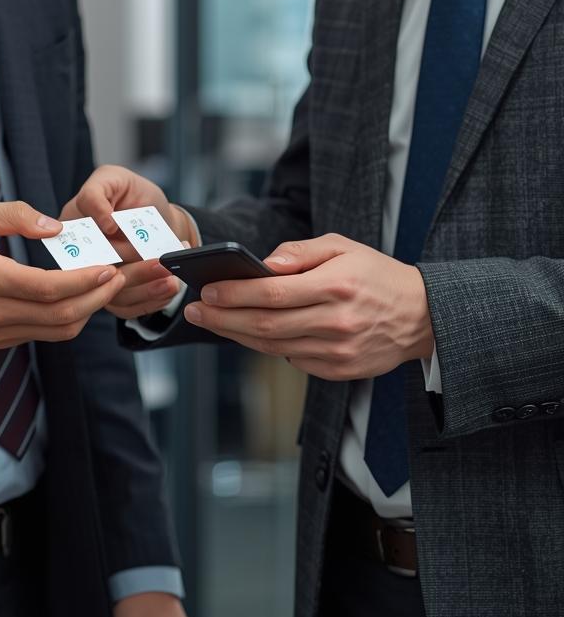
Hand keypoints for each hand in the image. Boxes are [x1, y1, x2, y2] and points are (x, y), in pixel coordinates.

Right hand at [0, 200, 124, 347]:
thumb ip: (15, 215)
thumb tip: (55, 226)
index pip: (50, 288)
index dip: (86, 280)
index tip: (109, 267)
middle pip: (61, 316)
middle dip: (98, 298)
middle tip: (120, 279)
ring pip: (55, 332)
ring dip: (87, 313)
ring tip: (106, 290)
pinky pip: (41, 336)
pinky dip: (66, 321)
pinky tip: (78, 301)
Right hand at [60, 166, 195, 320]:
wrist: (157, 219)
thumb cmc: (132, 196)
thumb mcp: (113, 178)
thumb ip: (98, 192)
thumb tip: (103, 222)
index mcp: (70, 228)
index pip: (75, 243)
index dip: (101, 243)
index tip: (124, 234)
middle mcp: (78, 259)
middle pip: (99, 274)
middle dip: (134, 269)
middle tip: (163, 263)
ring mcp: (94, 282)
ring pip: (115, 295)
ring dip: (148, 288)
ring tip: (172, 277)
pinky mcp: (112, 298)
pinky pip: (128, 308)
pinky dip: (152, 300)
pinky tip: (168, 287)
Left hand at [184, 233, 434, 379]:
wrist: (422, 315)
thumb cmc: (376, 274)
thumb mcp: (343, 246)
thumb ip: (301, 252)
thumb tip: (263, 264)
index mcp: (336, 285)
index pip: (271, 293)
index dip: (233, 294)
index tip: (206, 290)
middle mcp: (336, 321)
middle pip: (264, 325)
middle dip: (222, 318)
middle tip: (195, 310)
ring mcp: (338, 350)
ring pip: (273, 346)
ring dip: (237, 335)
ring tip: (212, 321)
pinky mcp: (340, 370)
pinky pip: (293, 360)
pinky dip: (269, 347)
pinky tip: (250, 333)